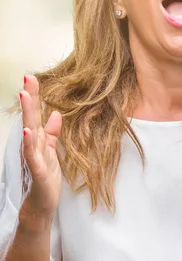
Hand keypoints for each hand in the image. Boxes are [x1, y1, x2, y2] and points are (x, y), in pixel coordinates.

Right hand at [19, 75, 62, 219]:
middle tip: (27, 78)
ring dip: (27, 114)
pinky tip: (29, 132)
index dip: (35, 96)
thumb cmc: (45, 177)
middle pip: (31, 118)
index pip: (35, 114)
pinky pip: (33, 156)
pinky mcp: (37, 171)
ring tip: (24, 96)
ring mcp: (33, 157)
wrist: (41, 203)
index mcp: (37, 139)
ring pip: (30, 132)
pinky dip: (31, 144)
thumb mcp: (51, 150)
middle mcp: (32, 145)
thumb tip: (56, 113)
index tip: (32, 77)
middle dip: (30, 98)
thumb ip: (52, 133)